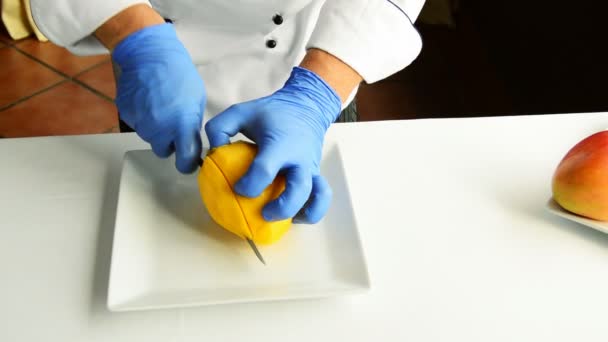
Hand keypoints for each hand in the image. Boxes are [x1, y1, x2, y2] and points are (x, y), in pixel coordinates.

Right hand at [112, 23, 205, 172]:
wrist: (149, 54)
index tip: (188, 162)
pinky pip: (136, 123)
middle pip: (163, 151)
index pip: (185, 161)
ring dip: (155, 128)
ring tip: (160, 105)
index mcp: (181, 126)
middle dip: (169, 143)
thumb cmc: (178, 74)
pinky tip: (147, 100)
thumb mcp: (196, 101)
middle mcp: (159, 130)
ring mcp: (140, 123)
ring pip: (149, 137)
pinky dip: (142, 116)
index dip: (187, 164)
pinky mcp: (126, 115)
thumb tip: (189, 140)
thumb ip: (191, 125)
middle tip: (173, 125)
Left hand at [205, 67, 341, 222]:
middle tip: (263, 213)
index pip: (265, 169)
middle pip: (298, 190)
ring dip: (302, 214)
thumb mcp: (241, 112)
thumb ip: (220, 128)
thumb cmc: (270, 114)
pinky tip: (294, 217)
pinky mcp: (315, 176)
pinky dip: (312, 211)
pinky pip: (321, 198)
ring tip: (282, 219)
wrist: (306, 107)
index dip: (249, 184)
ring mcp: (310, 169)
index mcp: (279, 144)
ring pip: (317, 197)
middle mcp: (299, 159)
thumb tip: (212, 153)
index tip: (237, 188)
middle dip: (281, 208)